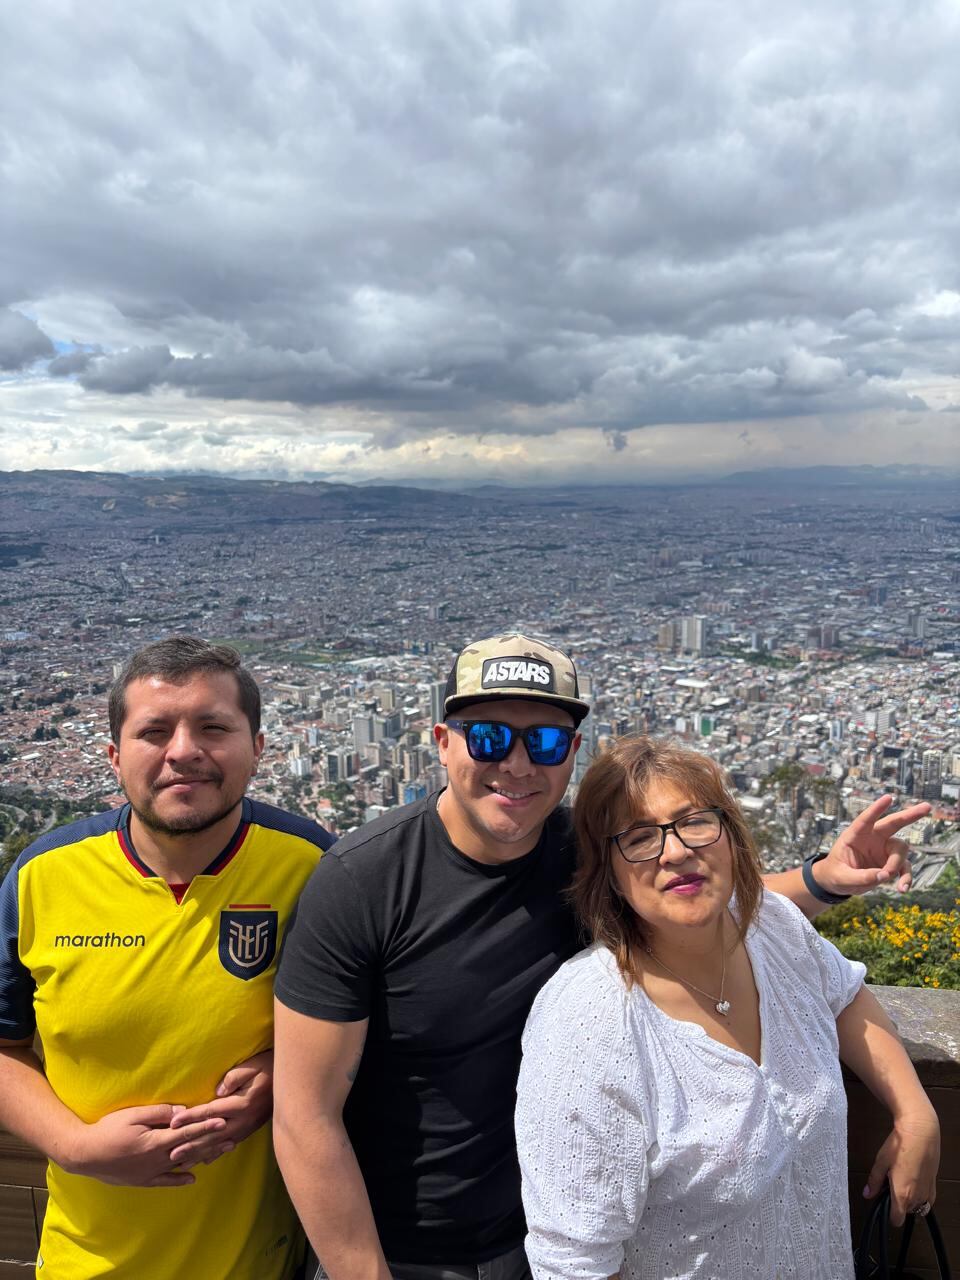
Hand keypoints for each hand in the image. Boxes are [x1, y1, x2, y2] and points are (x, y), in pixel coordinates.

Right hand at [66, 1104, 226, 1186]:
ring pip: (182, 1164)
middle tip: (232, 1137)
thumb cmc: (108, 1130)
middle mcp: (157, 1159)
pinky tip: (192, 1177)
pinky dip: (179, 1179)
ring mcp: (150, 1171)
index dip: (206, 1126)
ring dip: (202, 1158)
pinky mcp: (142, 1179)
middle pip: (190, 1149)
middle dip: (211, 1142)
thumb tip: (182, 1110)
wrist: (84, 1154)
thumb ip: (159, 1113)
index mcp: (156, 1141)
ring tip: (219, 1153)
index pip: (187, 1133)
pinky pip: (165, 1180)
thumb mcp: (132, 1115)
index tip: (223, 1121)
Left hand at [167, 1050, 273, 1165]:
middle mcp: (242, 1120)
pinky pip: (228, 1145)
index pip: (210, 1112)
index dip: (191, 1117)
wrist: (292, 1081)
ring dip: (199, 1153)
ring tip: (182, 1162)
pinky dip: (215, 1154)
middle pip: (211, 1134)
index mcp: (241, 1104)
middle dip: (190, 1144)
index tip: (173, 1122)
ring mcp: (246, 1128)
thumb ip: (234, 1077)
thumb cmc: (269, 1068)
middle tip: (171, 1154)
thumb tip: (218, 1091)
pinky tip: (205, 1161)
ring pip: (218, 1144)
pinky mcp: (248, 1130)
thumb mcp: (252, 1066)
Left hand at [814, 796, 930, 896]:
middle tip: (927, 807)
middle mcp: (872, 838)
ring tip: (887, 877)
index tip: (888, 798)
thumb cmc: (835, 874)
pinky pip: (904, 869)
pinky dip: (906, 878)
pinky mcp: (891, 863)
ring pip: (901, 850)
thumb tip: (884, 876)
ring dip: (897, 864)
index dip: (877, 809)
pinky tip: (903, 889)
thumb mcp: (842, 877)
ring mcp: (884, 850)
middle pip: (893, 823)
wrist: (838, 883)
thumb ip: (860, 877)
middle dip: (910, 815)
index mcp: (855, 835)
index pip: (866, 819)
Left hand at [864, 1107, 939, 1226]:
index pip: (897, 1220)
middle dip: (898, 1202)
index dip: (889, 1215)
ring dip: (909, 1198)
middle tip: (890, 1185)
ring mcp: (927, 1192)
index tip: (884, 1205)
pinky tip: (913, 1179)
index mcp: (902, 1195)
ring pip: (917, 1205)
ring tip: (901, 1179)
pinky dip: (920, 1194)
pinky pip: (927, 1198)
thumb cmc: (900, 1146)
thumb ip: (874, 1181)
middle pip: (906, 1212)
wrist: (920, 1132)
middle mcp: (917, 1198)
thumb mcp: (881, 1162)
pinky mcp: (934, 1184)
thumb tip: (867, 1194)